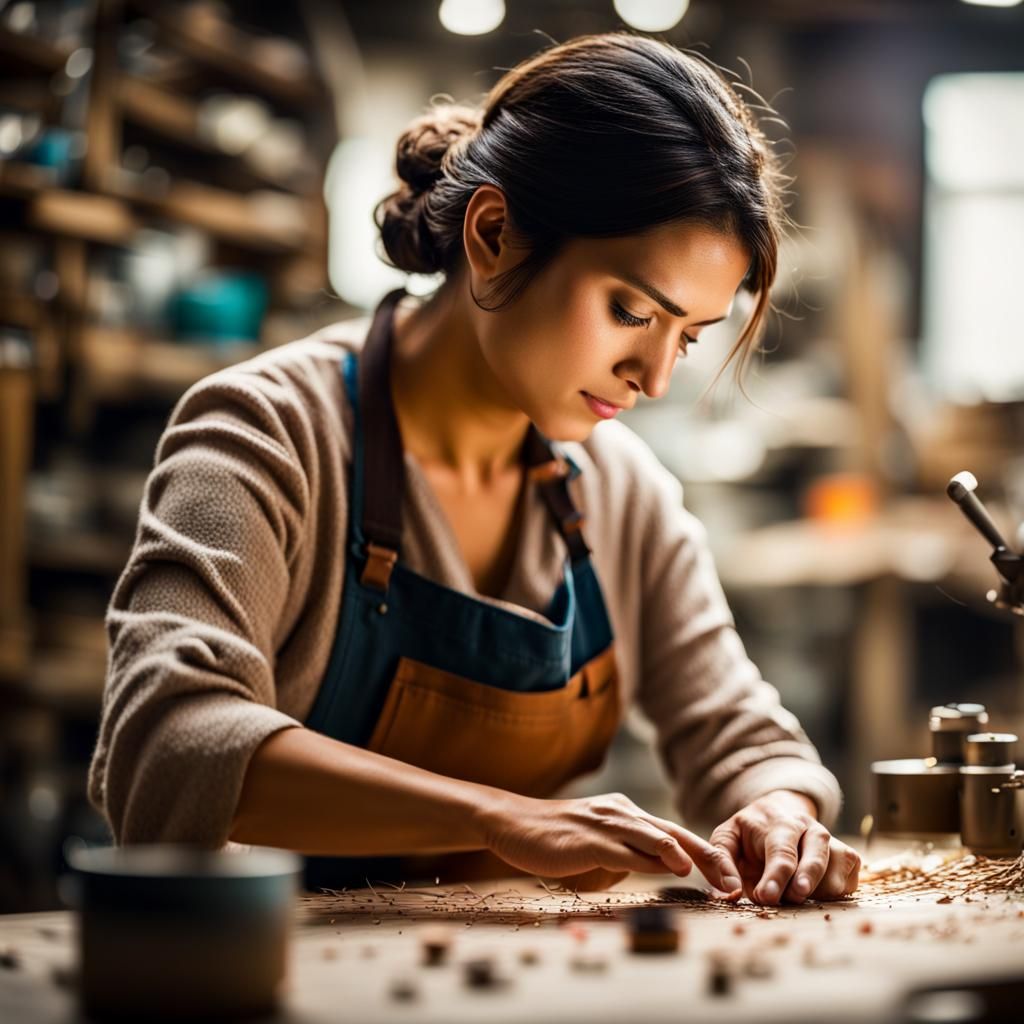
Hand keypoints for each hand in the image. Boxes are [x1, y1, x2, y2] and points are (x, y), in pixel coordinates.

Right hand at [477, 790, 741, 892]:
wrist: (512, 822)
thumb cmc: (554, 838)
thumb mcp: (598, 844)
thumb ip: (625, 853)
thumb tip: (650, 868)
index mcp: (626, 814)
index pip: (673, 834)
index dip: (705, 855)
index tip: (729, 878)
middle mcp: (621, 813)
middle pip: (673, 833)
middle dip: (708, 856)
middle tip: (734, 880)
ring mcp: (604, 824)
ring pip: (653, 836)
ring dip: (685, 854)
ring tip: (711, 871)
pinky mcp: (586, 839)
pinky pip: (623, 850)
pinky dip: (648, 859)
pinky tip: (666, 868)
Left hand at [709, 790, 860, 904]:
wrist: (778, 813)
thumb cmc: (749, 834)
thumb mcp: (726, 839)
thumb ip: (720, 861)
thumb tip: (730, 890)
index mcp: (777, 822)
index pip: (780, 850)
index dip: (775, 876)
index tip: (766, 896)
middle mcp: (808, 828)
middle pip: (815, 852)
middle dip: (807, 877)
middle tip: (794, 896)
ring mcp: (830, 840)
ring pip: (836, 866)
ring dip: (819, 889)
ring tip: (795, 894)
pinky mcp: (847, 855)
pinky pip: (849, 878)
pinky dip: (836, 892)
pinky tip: (816, 892)